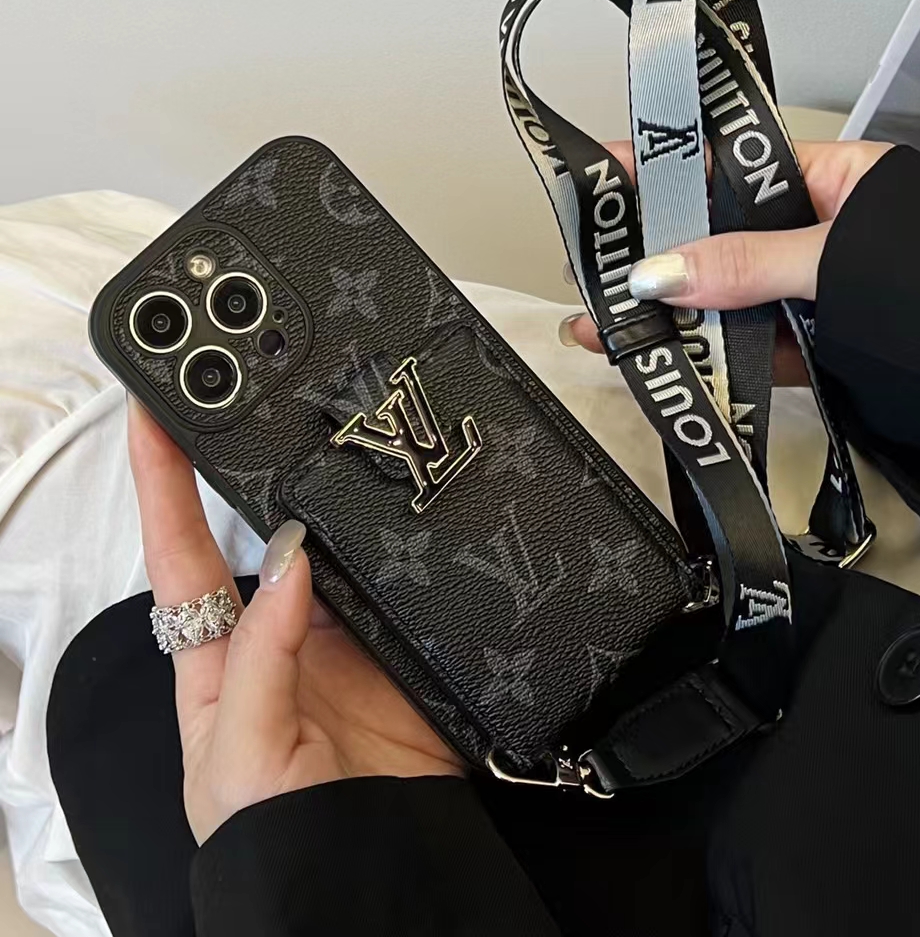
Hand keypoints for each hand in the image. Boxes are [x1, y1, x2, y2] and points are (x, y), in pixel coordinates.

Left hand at [128, 399, 462, 845]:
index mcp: (215, 662)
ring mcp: (342, 637)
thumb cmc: (275, 835)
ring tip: (333, 443)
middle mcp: (277, 636)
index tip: (151, 418)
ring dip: (336, 503)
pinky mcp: (401, 645)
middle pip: (262, 535)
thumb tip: (292, 562)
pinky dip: (406, 548)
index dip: (162, 487)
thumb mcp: (239, 755)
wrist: (372, 877)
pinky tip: (406, 511)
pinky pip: (403, 581)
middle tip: (251, 403)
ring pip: (337, 547)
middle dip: (250, 471)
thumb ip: (259, 660)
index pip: (180, 557)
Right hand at [562, 140, 891, 383]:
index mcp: (829, 181)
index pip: (725, 167)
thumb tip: (657, 272)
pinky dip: (709, 363)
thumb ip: (750, 264)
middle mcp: (813, 235)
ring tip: (600, 329)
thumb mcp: (842, 260)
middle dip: (648, 258)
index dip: (660, 171)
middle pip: (714, 241)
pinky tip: (661, 365)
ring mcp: (812, 297)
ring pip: (726, 302)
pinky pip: (751, 352)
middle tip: (584, 271)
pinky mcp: (816, 354)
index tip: (596, 178)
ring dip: (666, 319)